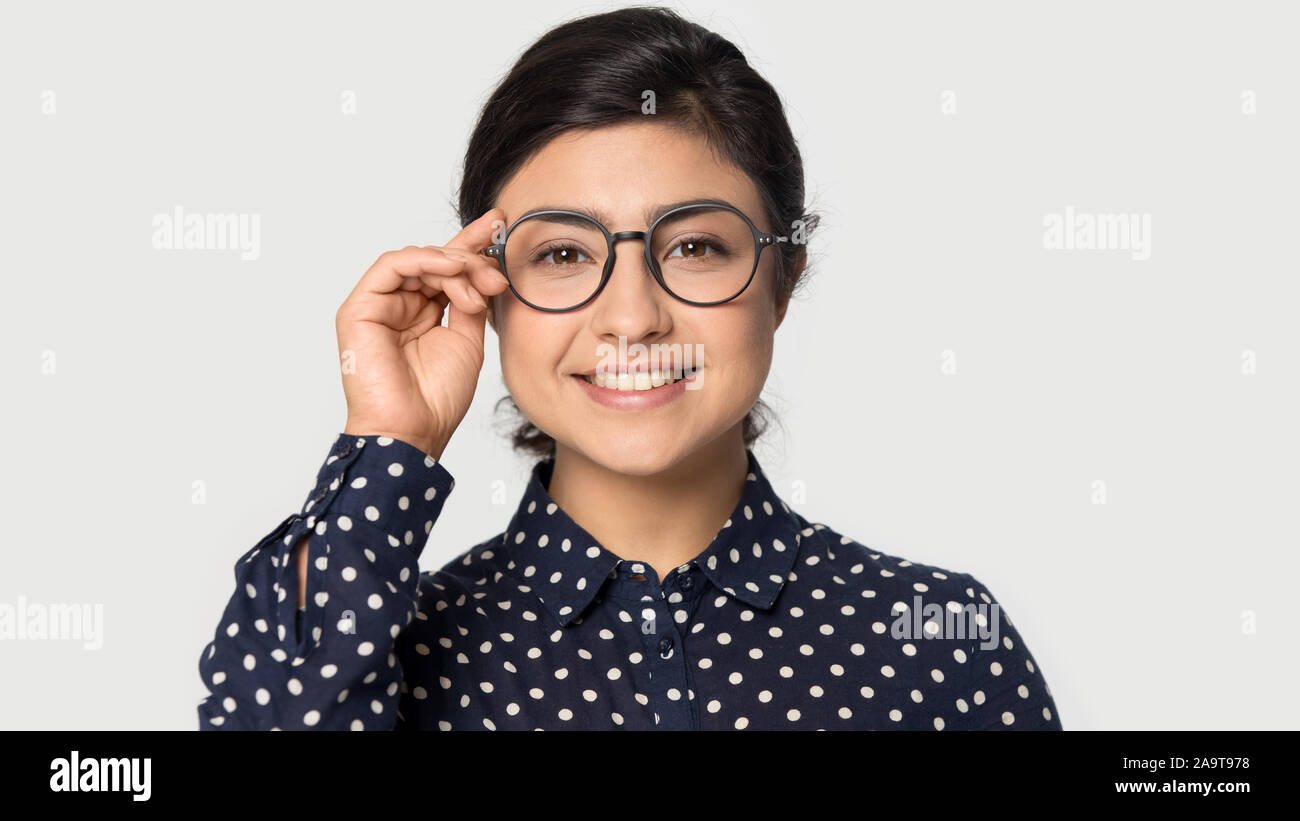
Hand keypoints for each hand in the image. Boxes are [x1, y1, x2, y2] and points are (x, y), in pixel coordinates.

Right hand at [336, 209, 508, 459]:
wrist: (414, 430)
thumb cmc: (436, 397)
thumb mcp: (467, 339)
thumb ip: (470, 302)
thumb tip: (483, 270)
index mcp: (422, 313)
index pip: (447, 270)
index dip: (472, 246)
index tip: (501, 225)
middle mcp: (399, 305)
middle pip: (435, 261)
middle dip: (472, 258)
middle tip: (498, 273)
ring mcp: (378, 306)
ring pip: (417, 260)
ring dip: (454, 264)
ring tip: (479, 282)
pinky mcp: (359, 308)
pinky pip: (391, 266)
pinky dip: (424, 260)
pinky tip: (451, 268)